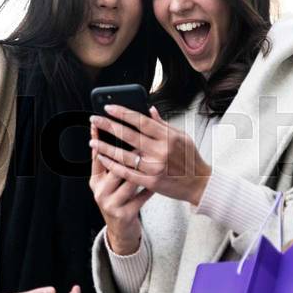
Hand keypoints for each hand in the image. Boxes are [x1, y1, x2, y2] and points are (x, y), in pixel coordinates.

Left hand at [89, 105, 211, 205]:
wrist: (199, 184)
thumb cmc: (190, 158)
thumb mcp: (182, 136)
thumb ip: (163, 124)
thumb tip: (149, 109)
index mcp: (168, 137)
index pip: (141, 121)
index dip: (122, 113)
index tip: (108, 108)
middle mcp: (160, 151)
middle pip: (128, 135)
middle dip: (108, 126)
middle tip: (94, 120)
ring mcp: (155, 167)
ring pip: (123, 155)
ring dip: (105, 147)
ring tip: (93, 141)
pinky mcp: (150, 182)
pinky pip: (126, 172)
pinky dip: (112, 165)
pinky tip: (102, 158)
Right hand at [89, 123, 151, 254]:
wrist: (121, 230)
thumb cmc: (118, 200)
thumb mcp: (110, 182)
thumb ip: (113, 160)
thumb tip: (115, 132)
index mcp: (96, 181)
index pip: (97, 157)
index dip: (100, 141)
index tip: (102, 125)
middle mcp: (100, 192)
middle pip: (114, 167)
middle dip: (128, 152)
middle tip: (140, 139)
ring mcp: (112, 204)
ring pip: (129, 181)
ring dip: (142, 168)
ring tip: (153, 156)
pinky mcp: (125, 214)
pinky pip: (141, 197)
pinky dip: (151, 187)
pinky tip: (159, 180)